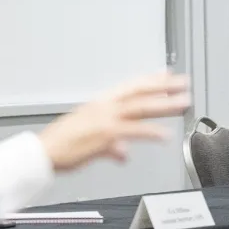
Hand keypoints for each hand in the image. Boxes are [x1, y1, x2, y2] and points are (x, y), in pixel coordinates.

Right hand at [38, 73, 189, 171]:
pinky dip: (149, 132)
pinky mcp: (105, 135)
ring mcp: (105, 120)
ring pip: (141, 107)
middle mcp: (104, 107)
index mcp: (100, 104)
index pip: (130, 86)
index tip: (166, 75)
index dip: (150, 80)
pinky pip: (132, 131)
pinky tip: (163, 134)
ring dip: (164, 104)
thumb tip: (123, 152)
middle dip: (164, 87)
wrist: (44, 152)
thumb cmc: (61, 145)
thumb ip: (112, 146)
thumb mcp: (90, 141)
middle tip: (184, 83)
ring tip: (183, 102)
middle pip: (140, 93)